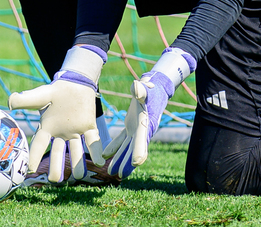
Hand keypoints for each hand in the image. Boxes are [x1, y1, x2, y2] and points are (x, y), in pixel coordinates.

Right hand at [9, 45, 106, 182]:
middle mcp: (61, 134)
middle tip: (55, 180)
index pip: (39, 145)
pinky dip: (96, 151)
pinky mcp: (89, 127)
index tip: (29, 170)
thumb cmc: (56, 91)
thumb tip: (10, 102)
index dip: (34, 157)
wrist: (75, 83)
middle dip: (56, 167)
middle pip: (58, 154)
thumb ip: (26, 100)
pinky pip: (93, 141)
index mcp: (47, 128)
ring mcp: (75, 132)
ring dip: (78, 164)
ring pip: (76, 151)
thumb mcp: (40, 95)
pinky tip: (100, 161)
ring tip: (79, 175)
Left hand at [103, 47, 194, 177]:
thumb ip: (141, 90)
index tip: (136, 162)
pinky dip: (114, 147)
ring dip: (119, 159)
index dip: (139, 151)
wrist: (154, 89)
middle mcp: (142, 131)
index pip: (142, 140)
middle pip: (133, 150)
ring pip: (127, 148)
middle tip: (119, 175)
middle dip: (127, 163)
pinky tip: (106, 154)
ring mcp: (136, 130)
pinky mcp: (130, 127)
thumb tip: (137, 86)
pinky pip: (121, 140)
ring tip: (111, 172)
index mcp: (146, 124)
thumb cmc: (150, 89)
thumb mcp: (146, 89)